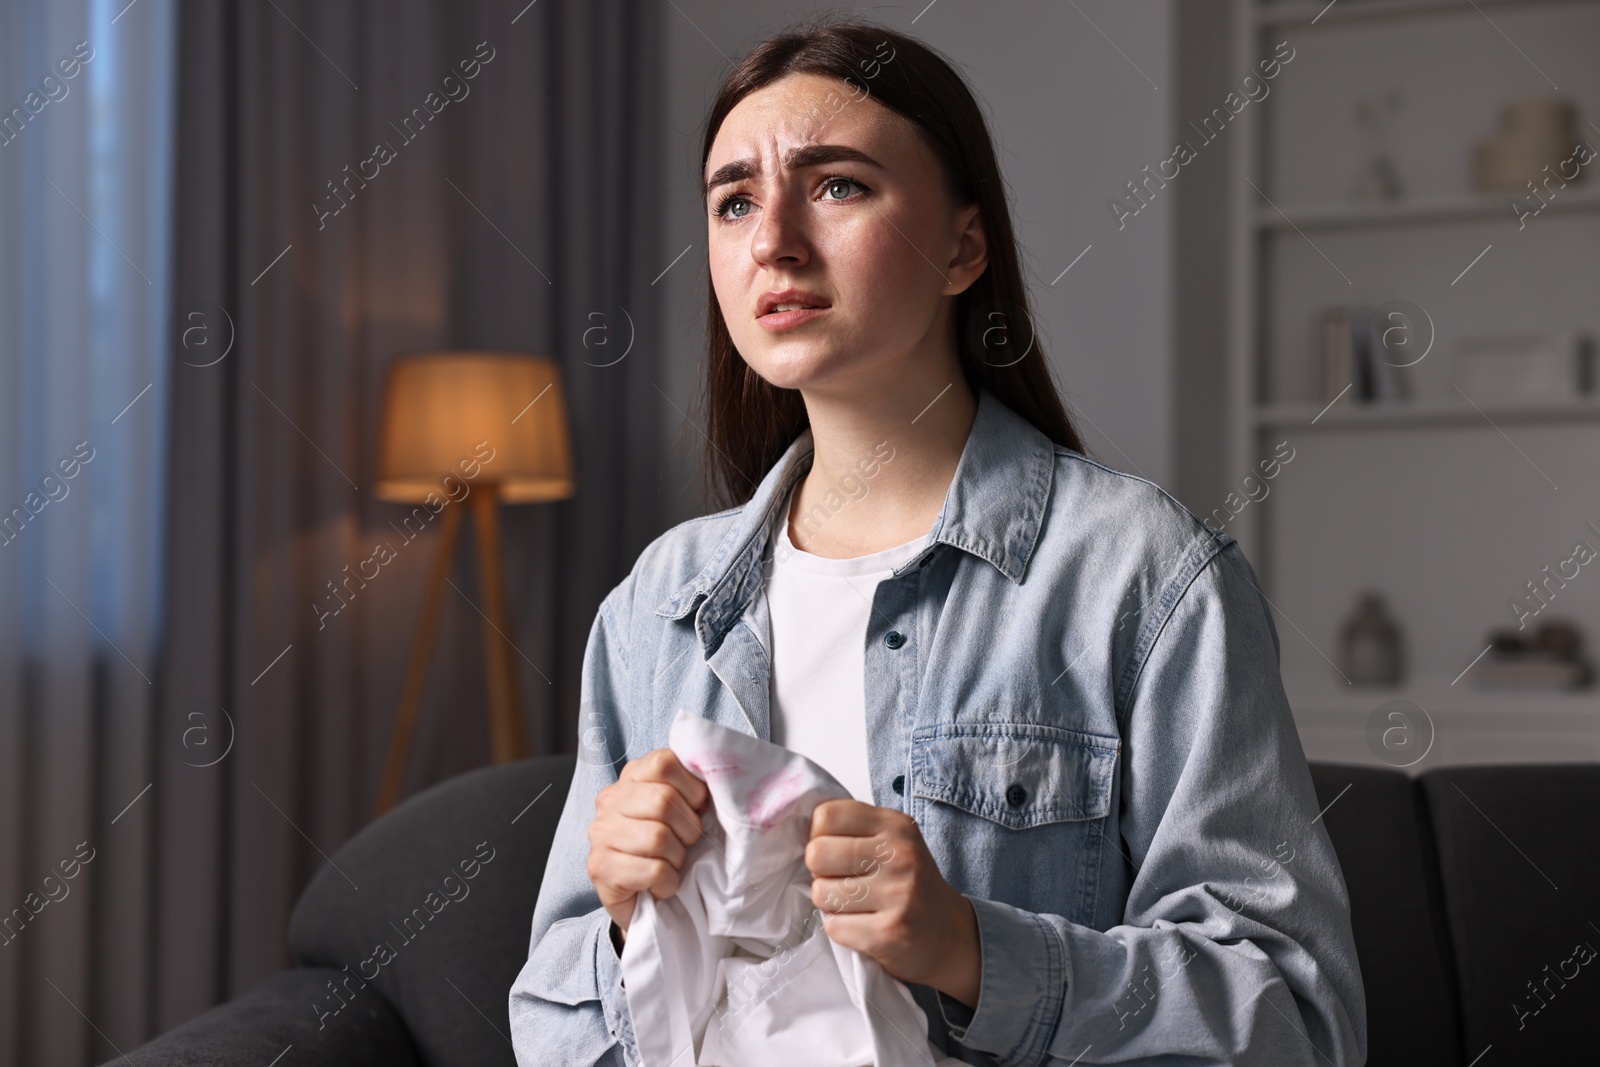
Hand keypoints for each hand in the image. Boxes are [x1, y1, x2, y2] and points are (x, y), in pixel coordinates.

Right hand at [587, 748, 709, 938]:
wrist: (646, 902)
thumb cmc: (671, 848)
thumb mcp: (685, 810)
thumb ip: (694, 789)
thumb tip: (719, 783)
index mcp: (632, 777)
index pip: (664, 763)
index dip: (692, 789)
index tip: (696, 810)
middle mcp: (610, 800)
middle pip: (663, 800)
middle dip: (688, 828)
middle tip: (685, 844)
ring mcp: (601, 833)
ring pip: (658, 837)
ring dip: (677, 858)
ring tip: (671, 864)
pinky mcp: (600, 868)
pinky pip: (653, 870)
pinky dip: (668, 882)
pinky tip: (661, 884)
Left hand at [804, 799, 981, 1007]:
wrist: (950, 935)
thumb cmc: (909, 883)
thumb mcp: (893, 840)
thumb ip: (854, 829)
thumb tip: (800, 829)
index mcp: (895, 825)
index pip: (826, 815)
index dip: (819, 836)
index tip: (834, 851)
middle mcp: (899, 855)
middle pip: (817, 853)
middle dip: (820, 872)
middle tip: (842, 881)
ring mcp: (897, 895)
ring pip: (821, 893)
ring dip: (829, 904)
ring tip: (855, 905)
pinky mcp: (889, 933)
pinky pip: (833, 926)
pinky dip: (841, 929)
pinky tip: (863, 926)